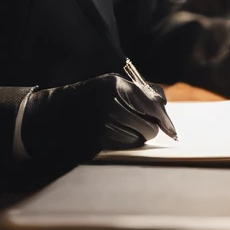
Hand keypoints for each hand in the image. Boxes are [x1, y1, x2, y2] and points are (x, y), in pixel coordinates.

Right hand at [21, 73, 175, 165]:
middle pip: (149, 127)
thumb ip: (141, 91)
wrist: (57, 112)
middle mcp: (111, 104)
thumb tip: (164, 103)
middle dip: (150, 128)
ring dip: (137, 137)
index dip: (165, 120)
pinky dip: (126, 143)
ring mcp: (103, 123)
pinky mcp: (96, 140)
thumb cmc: (91, 95)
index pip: (152, 106)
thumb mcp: (113, 83)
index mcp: (116, 86)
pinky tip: (116, 135)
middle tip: (143, 125)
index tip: (172, 131)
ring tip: (124, 127)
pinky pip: (125, 146)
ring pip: (138, 139)